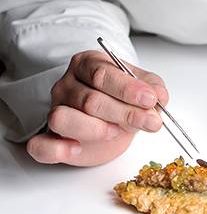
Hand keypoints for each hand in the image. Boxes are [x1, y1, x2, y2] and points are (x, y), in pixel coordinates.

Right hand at [26, 50, 168, 166]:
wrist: (110, 118)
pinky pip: (41, 145)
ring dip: (95, 129)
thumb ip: (152, 88)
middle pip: (90, 99)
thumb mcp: (143, 86)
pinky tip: (77, 149)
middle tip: (150, 122)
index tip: (150, 100)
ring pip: (63, 118)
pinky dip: (57, 149)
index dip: (128, 89)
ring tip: (117, 131)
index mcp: (88, 64)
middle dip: (125, 113)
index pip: (103, 74)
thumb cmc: (122, 97)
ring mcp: (55, 109)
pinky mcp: (49, 137)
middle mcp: (68, 84)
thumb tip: (159, 96)